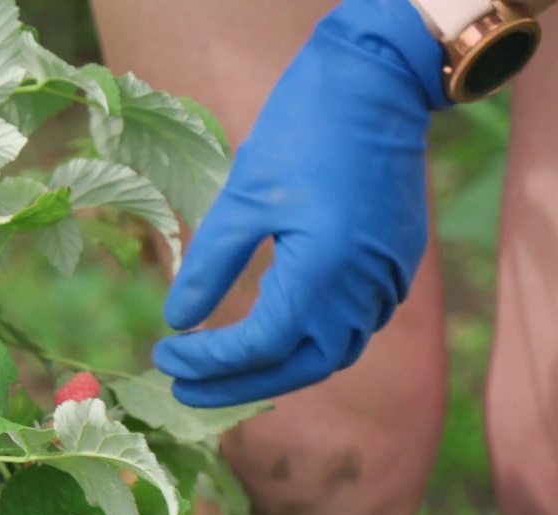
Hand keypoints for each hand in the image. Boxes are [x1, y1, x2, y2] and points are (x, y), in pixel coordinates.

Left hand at [150, 0, 449, 407]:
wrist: (378, 83)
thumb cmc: (303, 131)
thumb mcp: (242, 198)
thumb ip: (209, 265)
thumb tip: (176, 320)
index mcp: (323, 273)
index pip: (259, 346)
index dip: (207, 361)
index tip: (163, 353)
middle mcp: (363, 290)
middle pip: (301, 367)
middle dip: (239, 386)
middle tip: (182, 389)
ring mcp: (387, 280)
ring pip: (331, 353)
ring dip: (275, 369)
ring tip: (219, 371)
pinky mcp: (395, 266)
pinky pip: (352, 325)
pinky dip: (306, 342)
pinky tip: (269, 335)